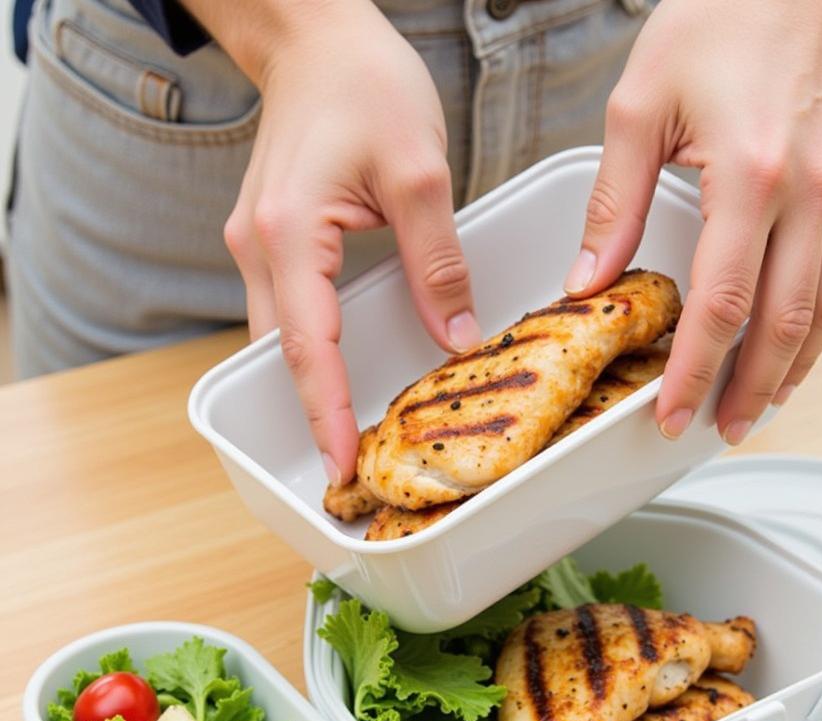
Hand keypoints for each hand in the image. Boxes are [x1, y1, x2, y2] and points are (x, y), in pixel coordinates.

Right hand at [184, 0, 480, 482]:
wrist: (316, 37)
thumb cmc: (362, 83)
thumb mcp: (420, 172)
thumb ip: (438, 262)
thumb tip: (457, 338)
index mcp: (290, 232)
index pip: (310, 346)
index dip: (326, 414)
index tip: (341, 466)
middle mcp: (260, 247)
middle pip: (285, 355)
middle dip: (314, 416)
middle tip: (350, 471)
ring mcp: (259, 245)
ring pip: (284, 339)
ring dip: (314, 389)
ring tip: (351, 435)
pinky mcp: (274, 242)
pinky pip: (292, 313)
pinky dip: (317, 353)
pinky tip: (347, 372)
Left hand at [565, 0, 821, 443]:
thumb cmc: (720, 17)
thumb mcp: (638, 108)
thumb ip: (614, 205)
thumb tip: (591, 281)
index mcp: (749, 174)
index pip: (720, 304)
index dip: (695, 371)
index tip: (672, 412)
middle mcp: (808, 193)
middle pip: (780, 325)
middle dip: (745, 391)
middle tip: (714, 429)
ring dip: (788, 372)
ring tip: (754, 410)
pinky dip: (817, 329)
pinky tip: (794, 353)